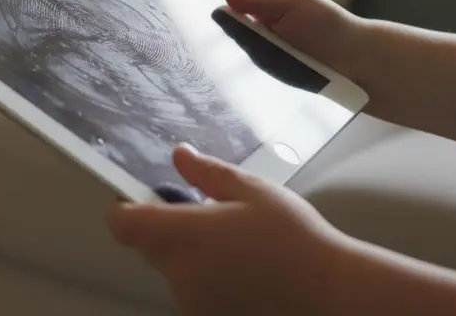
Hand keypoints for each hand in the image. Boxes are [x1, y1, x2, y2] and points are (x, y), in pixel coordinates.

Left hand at [108, 145, 356, 315]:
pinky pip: (190, 292)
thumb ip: (208, 174)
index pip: (124, 225)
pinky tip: (241, 273)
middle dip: (167, 230)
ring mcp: (192, 303)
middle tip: (211, 219)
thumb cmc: (296, 238)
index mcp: (187, 234)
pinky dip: (204, 280)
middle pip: (148, 246)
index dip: (124, 210)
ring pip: (170, 270)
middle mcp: (181, 273)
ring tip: (235, 249)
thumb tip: (178, 155)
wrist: (332, 296)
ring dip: (187, 256)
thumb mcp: (254, 192)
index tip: (144, 200)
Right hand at [223, 0, 371, 92]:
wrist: (359, 64)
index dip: (221, 18)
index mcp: (265, 16)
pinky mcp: (274, 86)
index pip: (232, 16)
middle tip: (224, 41)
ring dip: (240, 61)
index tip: (207, 19)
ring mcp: (267, 65)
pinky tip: (248, 79)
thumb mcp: (294, 2)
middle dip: (228, 41)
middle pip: (232, 41)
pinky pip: (253, 83)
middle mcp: (262, 40)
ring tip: (240, 61)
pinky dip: (251, 80)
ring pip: (240, 63)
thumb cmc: (330, 26)